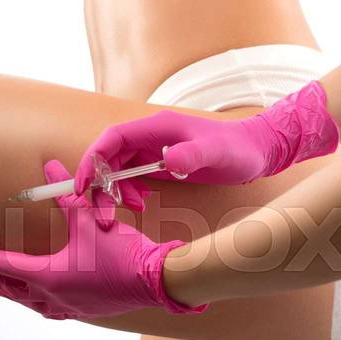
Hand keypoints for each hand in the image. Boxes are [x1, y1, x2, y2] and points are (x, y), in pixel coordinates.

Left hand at [0, 160, 206, 319]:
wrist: (156, 280)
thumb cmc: (123, 251)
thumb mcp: (90, 220)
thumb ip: (66, 196)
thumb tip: (50, 168)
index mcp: (48, 275)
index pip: (2, 264)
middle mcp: (52, 295)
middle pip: (8, 287)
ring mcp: (68, 307)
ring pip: (26, 301)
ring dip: (8, 291)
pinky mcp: (83, 311)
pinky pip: (47, 308)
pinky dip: (33, 301)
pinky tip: (37, 299)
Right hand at [75, 80, 339, 225]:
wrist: (258, 150)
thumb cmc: (238, 149)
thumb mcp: (217, 153)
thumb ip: (192, 156)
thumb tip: (167, 160)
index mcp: (155, 127)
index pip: (111, 139)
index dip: (92, 160)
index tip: (82, 185)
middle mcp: (150, 136)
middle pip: (109, 156)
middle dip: (99, 183)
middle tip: (101, 212)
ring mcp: (153, 148)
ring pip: (118, 168)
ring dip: (115, 190)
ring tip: (127, 210)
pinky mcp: (160, 161)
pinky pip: (132, 176)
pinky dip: (129, 191)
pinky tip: (140, 203)